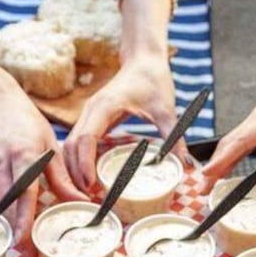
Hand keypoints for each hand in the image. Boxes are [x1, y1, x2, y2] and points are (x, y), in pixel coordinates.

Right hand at [0, 82, 86, 256]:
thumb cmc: (25, 121)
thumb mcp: (50, 146)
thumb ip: (63, 178)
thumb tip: (82, 202)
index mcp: (23, 154)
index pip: (23, 194)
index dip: (24, 220)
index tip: (25, 243)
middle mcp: (2, 165)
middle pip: (9, 208)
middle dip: (18, 234)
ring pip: (2, 208)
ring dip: (14, 227)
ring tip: (28, 247)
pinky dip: (9, 213)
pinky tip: (20, 222)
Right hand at [64, 57, 183, 192]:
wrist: (143, 59)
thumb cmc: (153, 79)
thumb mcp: (166, 109)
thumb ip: (174, 137)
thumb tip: (185, 164)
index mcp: (105, 107)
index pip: (86, 139)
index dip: (84, 164)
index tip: (91, 185)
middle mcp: (90, 110)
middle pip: (71, 145)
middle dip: (74, 172)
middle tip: (86, 197)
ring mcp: (88, 114)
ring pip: (69, 144)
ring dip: (73, 168)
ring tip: (85, 192)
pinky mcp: (91, 118)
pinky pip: (77, 142)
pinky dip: (77, 160)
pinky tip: (88, 178)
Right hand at [201, 74, 255, 203]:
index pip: (240, 141)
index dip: (222, 159)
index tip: (207, 173)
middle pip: (229, 143)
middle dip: (214, 166)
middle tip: (202, 189)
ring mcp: (255, 119)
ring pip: (231, 142)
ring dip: (218, 162)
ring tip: (209, 183)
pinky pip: (238, 140)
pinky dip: (229, 155)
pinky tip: (224, 170)